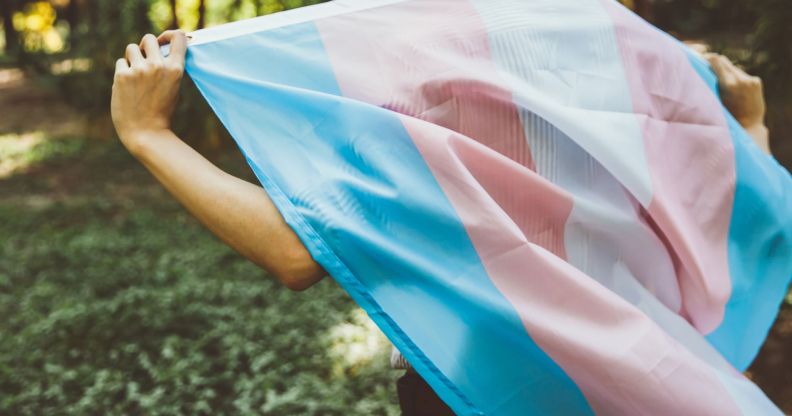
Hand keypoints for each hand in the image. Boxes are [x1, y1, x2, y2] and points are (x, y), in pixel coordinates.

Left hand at [111, 30, 186, 154]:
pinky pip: (121, 62)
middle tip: (145, 59)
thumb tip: (159, 47)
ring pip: (132, 48)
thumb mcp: (173, 87)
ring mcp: (139, 70)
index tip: (165, 41)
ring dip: (133, 58)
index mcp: (176, 69)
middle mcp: (158, 66)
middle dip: (146, 47)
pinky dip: (123, 71)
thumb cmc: (161, 111)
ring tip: (136, 75)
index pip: (178, 37)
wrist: (146, 132)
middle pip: (149, 38)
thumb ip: (168, 67)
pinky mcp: (122, 75)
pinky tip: (128, 87)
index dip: (170, 35)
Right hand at [705, 53, 764, 127]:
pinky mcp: (756, 81)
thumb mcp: (714, 101)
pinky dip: (734, 78)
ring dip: (725, 72)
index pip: (716, 60)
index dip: (706, 58)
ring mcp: (751, 79)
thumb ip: (710, 85)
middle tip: (704, 68)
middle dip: (714, 63)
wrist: (749, 127)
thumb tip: (699, 72)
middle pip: (724, 61)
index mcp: (729, 83)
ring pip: (732, 68)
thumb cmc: (726, 118)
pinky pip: (741, 75)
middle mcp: (741, 79)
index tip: (699, 59)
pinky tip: (733, 91)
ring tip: (720, 85)